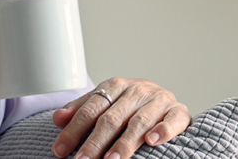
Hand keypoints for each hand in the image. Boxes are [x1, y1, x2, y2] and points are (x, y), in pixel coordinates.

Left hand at [51, 78, 190, 158]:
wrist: (164, 95)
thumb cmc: (128, 103)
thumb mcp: (104, 101)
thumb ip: (81, 109)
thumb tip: (57, 119)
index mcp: (113, 86)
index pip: (89, 110)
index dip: (73, 130)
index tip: (60, 150)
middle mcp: (135, 91)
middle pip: (111, 119)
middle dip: (95, 142)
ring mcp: (158, 100)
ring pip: (139, 122)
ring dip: (125, 143)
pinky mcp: (179, 111)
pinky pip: (173, 120)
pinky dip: (163, 130)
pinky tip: (152, 141)